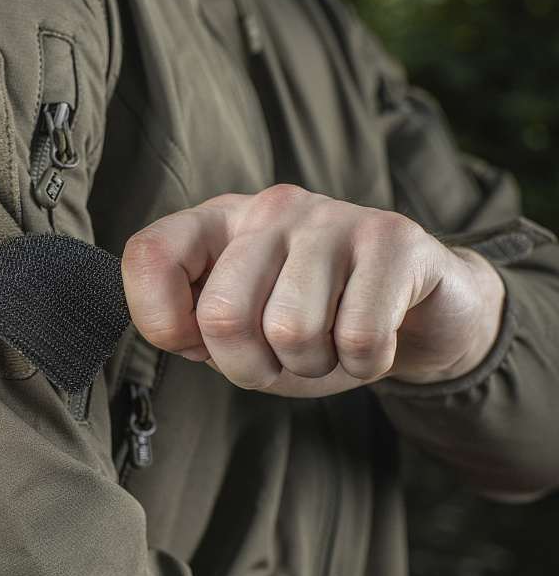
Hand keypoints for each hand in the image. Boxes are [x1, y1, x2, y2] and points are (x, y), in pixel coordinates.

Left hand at [121, 185, 505, 397]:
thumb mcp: (246, 330)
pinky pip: (359, 336)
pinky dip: (364, 365)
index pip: (149, 255)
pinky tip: (371, 345)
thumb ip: (199, 328)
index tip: (195, 346)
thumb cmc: (320, 323)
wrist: (425, 312)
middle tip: (278, 362)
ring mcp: (333, 216)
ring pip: (291, 329)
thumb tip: (182, 334)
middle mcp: (270, 208)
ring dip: (311, 365)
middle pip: (220, 313)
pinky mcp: (393, 237)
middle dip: (248, 367)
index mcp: (220, 224)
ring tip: (330, 345)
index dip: (159, 320)